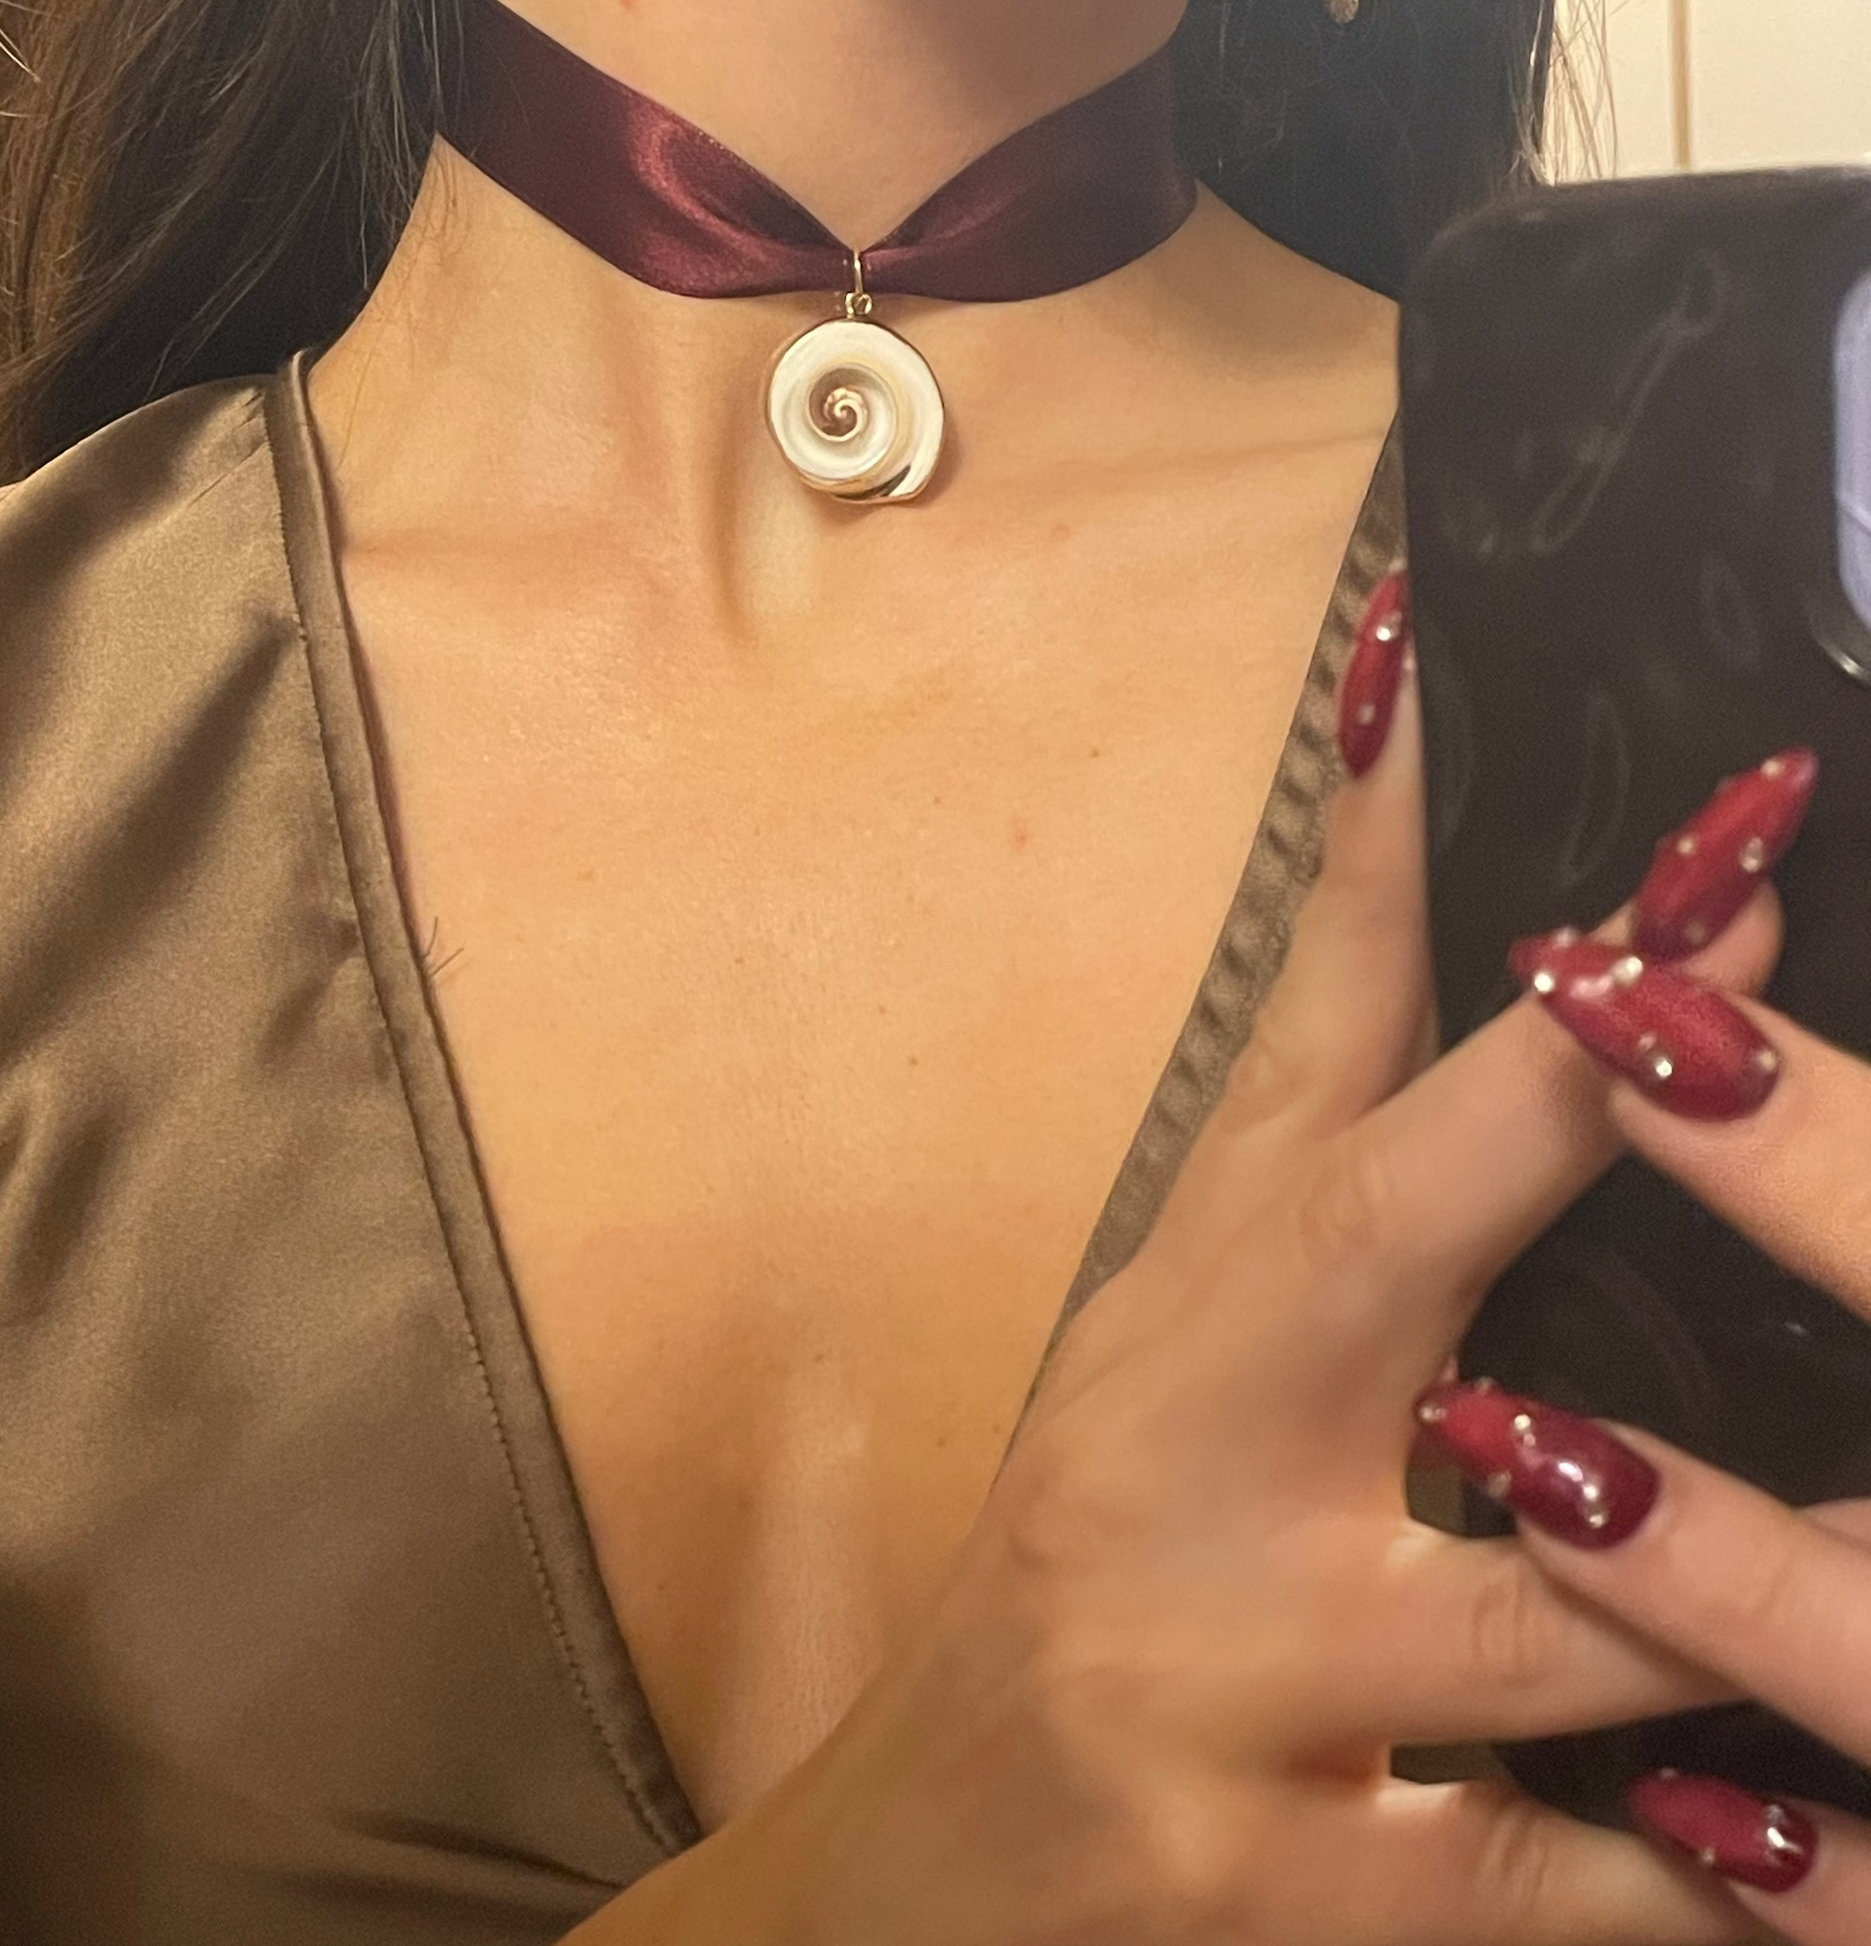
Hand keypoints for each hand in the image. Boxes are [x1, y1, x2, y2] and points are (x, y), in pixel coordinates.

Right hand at [627, 586, 1782, 1945]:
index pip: (1318, 1054)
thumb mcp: (1169, 1351)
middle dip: (1619, 1094)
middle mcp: (1195, 1464)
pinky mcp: (1315, 1909)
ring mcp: (1247, 1686)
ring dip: (1781, 1553)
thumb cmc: (1083, 1572)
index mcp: (1180, 1313)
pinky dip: (1746, 1872)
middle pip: (1407, 1233)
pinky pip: (1594, 1894)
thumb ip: (1323, 1174)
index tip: (1643, 781)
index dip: (1451, 887)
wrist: (925, 1877)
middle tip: (1778, 992)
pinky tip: (1836, 1835)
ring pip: (1577, 1609)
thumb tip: (1487, 977)